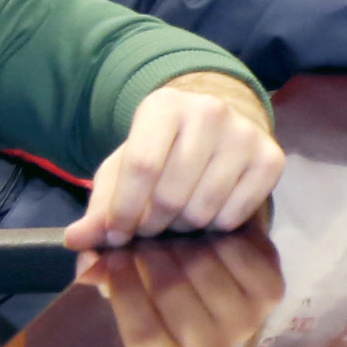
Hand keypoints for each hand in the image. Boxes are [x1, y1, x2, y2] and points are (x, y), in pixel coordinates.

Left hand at [70, 74, 286, 250]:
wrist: (216, 128)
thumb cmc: (161, 151)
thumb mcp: (123, 169)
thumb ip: (98, 205)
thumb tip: (75, 241)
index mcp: (165, 105)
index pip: (141, 166)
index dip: (124, 210)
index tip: (117, 234)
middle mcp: (210, 111)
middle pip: (172, 193)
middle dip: (153, 224)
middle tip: (148, 228)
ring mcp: (245, 134)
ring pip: (203, 209)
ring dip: (183, 227)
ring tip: (177, 218)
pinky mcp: (271, 158)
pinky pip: (235, 215)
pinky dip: (216, 226)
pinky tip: (208, 212)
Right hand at [81, 228, 285, 346]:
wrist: (212, 245)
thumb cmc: (155, 264)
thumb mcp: (119, 264)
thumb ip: (98, 263)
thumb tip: (85, 254)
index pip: (143, 334)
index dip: (125, 291)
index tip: (112, 256)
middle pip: (174, 300)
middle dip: (151, 259)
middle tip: (141, 234)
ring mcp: (245, 324)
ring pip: (206, 275)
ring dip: (183, 245)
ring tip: (168, 228)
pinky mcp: (271, 291)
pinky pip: (240, 256)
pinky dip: (220, 237)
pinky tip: (205, 229)